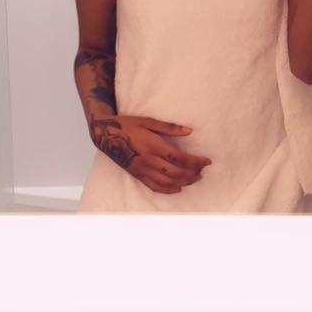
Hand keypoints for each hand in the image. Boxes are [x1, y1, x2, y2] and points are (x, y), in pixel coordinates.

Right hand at [90, 114, 210, 194]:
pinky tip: (177, 188)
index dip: (196, 162)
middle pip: (176, 173)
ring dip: (183, 183)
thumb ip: (169, 127)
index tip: (207, 161)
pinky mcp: (137, 175)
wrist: (105, 135)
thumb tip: (189, 131)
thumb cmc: (127, 125)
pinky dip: (168, 190)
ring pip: (167, 182)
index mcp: (153, 146)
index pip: (180, 158)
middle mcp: (149, 160)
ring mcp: (142, 169)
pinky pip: (154, 186)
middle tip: (202, 170)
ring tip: (194, 179)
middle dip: (192, 173)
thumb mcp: (148, 121)